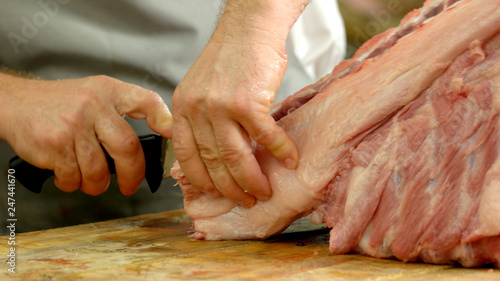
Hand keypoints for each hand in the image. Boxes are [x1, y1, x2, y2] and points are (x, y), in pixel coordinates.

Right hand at [0, 74, 171, 195]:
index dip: (163, 118)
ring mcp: (74, 125)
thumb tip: (160, 134)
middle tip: (129, 185)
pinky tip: (68, 175)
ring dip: (96, 185)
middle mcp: (94, 105)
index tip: (171, 134)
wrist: (16, 103)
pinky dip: (73, 183)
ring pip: (98, 170)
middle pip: (127, 148)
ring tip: (91, 181)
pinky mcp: (55, 144)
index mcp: (109, 92)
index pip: (145, 101)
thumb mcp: (97, 93)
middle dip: (132, 175)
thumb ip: (123, 110)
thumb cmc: (62, 104)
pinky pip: (74, 176)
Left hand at [171, 0, 306, 207]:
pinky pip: (265, 136)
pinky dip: (280, 151)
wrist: (249, 28)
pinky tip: (290, 161)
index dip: (202, 180)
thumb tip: (215, 155)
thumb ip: (201, 120)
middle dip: (231, 188)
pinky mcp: (248, 100)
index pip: (186, 155)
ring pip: (236, 156)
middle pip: (213, 161)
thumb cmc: (230, 58)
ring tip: (264, 191)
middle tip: (246, 200)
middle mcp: (197, 109)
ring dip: (252, 179)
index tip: (216, 193)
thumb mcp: (200, 88)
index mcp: (182, 108)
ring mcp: (221, 105)